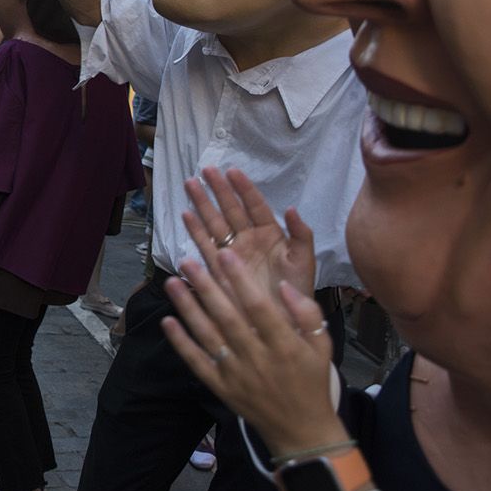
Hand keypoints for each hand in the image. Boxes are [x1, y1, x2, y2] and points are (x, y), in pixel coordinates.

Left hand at [162, 251, 342, 455]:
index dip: (241, 280)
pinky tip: (167, 321)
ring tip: (172, 283)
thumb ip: (307, 313)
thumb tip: (284, 285)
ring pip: (207, 336)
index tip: (225, 254)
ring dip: (187, 309)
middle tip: (188, 261)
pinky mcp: (221, 387)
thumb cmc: (312, 381)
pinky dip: (180, 343)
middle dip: (206, 287)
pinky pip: (197, 362)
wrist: (301, 431)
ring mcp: (236, 375)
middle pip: (227, 318)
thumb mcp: (323, 346)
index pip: (259, 307)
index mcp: (285, 346)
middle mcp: (258, 359)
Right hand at [181, 167, 315, 300]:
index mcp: (271, 234)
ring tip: (190, 183)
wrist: (282, 321)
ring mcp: (233, 252)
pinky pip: (205, 244)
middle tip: (206, 170)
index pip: (255, 205)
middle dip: (218, 189)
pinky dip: (195, 230)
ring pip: (215, 222)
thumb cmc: (296, 290)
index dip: (243, 188)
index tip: (232, 171)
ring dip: (202, 203)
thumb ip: (300, 234)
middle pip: (231, 209)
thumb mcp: (304, 261)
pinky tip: (186, 214)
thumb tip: (291, 208)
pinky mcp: (220, 267)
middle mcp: (249, 239)